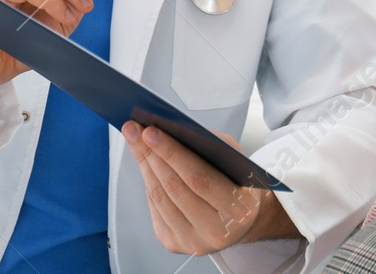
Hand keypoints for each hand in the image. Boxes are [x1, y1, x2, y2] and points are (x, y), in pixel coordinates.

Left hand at [121, 123, 300, 254]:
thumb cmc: (237, 183)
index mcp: (238, 208)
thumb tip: (171, 130)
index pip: (198, 178)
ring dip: (145, 166)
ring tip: (136, 142)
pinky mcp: (174, 244)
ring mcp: (193, 242)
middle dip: (151, 155)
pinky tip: (146, 164)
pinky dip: (149, 182)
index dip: (172, 153)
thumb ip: (210, 145)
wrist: (240, 220)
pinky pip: (155, 208)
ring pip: (160, 198)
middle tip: (135, 130)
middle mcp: (216, 231)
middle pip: (174, 187)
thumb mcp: (235, 160)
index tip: (150, 131)